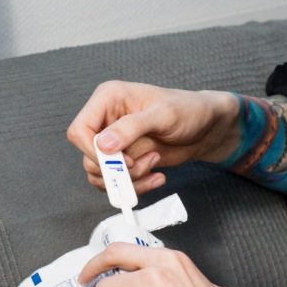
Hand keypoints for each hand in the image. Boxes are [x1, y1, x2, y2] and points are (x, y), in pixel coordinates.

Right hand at [66, 81, 240, 192]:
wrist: (206, 128)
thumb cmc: (189, 111)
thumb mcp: (163, 115)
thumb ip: (131, 128)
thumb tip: (103, 145)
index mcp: (108, 99)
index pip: (79, 130)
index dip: (94, 151)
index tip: (122, 161)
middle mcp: (105, 120)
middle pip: (88, 157)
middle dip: (117, 169)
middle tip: (146, 162)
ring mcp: (114, 142)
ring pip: (101, 174)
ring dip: (129, 179)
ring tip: (155, 164)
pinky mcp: (124, 160)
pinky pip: (116, 183)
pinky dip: (135, 186)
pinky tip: (157, 177)